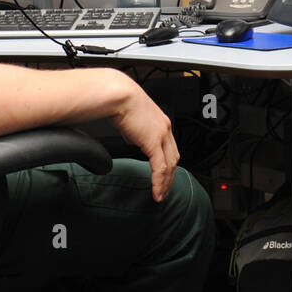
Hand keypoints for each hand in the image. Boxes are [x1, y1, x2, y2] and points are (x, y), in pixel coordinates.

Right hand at [108, 74, 179, 201]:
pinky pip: (159, 168)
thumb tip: (132, 139)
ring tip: (160, 195)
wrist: (118, 95)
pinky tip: (155, 191)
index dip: (169, 164)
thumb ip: (135, 131)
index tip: (164, 176)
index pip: (170, 148)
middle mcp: (165, 129)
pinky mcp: (153, 142)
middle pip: (174, 159)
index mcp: (161, 122)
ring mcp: (161, 135)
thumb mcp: (131, 118)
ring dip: (166, 183)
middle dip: (170, 178)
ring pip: (169, 166)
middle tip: (165, 191)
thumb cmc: (120, 101)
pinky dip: (158, 182)